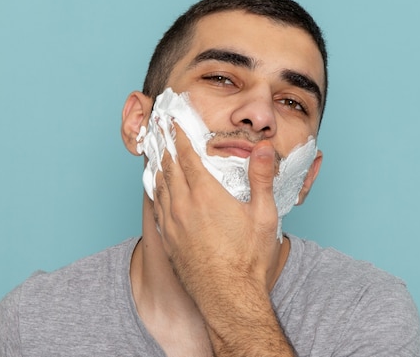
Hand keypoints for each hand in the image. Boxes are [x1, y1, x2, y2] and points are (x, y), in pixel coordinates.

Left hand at [153, 124, 294, 355]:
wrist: (229, 299)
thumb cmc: (249, 260)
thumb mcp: (264, 215)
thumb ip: (262, 178)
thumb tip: (264, 148)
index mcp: (206, 195)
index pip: (186, 156)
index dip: (177, 136)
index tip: (171, 122)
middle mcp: (183, 206)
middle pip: (168, 168)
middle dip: (164, 145)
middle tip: (158, 130)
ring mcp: (172, 224)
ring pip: (159, 187)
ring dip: (157, 167)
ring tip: (156, 154)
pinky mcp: (168, 240)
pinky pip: (156, 208)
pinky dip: (155, 191)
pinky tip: (156, 190)